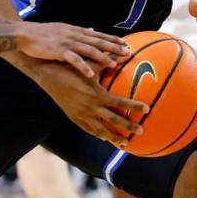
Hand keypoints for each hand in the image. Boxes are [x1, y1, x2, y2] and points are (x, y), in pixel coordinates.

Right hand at [15, 21, 130, 77]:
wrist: (24, 34)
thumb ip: (79, 31)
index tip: (126, 43)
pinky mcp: (58, 51)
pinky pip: (73, 60)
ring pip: (88, 50)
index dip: (112, 39)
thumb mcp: (63, 29)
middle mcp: (74, 35)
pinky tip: (91, 74)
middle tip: (127, 53)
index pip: (98, 35)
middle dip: (113, 47)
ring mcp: (66, 43)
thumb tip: (93, 30)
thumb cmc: (43, 34)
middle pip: (98, 42)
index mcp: (76, 31)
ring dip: (102, 57)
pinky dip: (83, 66)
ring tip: (114, 64)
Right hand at [32, 61, 148, 147]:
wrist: (49, 76)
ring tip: (124, 144)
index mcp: (97, 94)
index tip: (147, 109)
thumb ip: (108, 62)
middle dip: (128, 127)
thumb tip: (125, 53)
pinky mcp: (74, 118)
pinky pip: (88, 129)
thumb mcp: (90, 64)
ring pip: (101, 130)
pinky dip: (97, 134)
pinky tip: (104, 138)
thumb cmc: (70, 67)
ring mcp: (82, 115)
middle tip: (141, 131)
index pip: (121, 103)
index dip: (134, 107)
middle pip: (114, 121)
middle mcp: (91, 107)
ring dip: (114, 138)